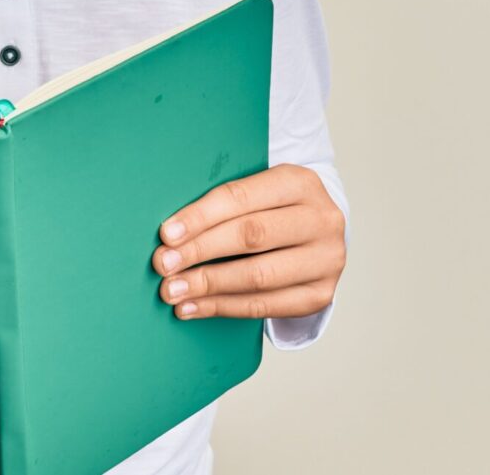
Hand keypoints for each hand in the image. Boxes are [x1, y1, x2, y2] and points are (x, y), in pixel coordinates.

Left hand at [151, 163, 344, 320]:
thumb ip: (223, 204)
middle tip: (163, 264)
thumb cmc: (273, 209)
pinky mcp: (321, 294)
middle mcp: (321, 219)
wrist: (317, 234)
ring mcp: (326, 259)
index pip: (241, 198)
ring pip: (258, 276)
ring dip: (208, 285)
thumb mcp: (258, 191)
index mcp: (299, 182)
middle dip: (200, 251)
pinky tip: (195, 307)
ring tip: (173, 290)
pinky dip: (224, 307)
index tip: (166, 234)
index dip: (200, 217)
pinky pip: (266, 305)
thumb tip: (170, 233)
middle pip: (251, 236)